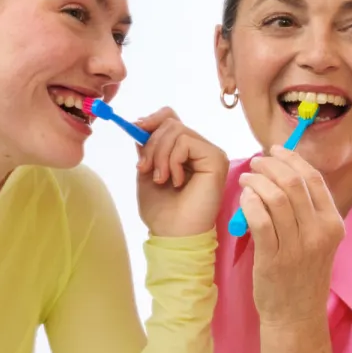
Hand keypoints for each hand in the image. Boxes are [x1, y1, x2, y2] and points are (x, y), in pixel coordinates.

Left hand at [134, 108, 228, 237]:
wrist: (173, 234)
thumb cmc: (161, 210)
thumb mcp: (146, 172)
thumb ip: (146, 148)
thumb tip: (140, 125)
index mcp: (183, 151)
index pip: (171, 118)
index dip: (152, 119)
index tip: (136, 128)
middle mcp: (199, 148)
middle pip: (171, 122)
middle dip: (151, 145)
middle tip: (145, 169)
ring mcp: (209, 152)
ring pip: (177, 130)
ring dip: (160, 156)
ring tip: (161, 179)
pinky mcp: (216, 158)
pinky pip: (186, 142)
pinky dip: (173, 161)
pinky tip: (177, 181)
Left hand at [238, 146, 344, 324]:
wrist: (296, 316)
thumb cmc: (303, 275)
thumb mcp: (318, 242)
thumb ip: (308, 211)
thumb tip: (284, 173)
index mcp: (333, 225)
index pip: (314, 179)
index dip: (293, 159)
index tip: (275, 150)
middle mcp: (319, 233)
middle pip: (293, 183)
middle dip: (271, 165)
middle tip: (256, 162)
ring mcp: (297, 247)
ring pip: (276, 197)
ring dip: (257, 181)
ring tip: (247, 178)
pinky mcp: (274, 259)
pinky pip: (260, 219)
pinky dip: (250, 202)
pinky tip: (244, 198)